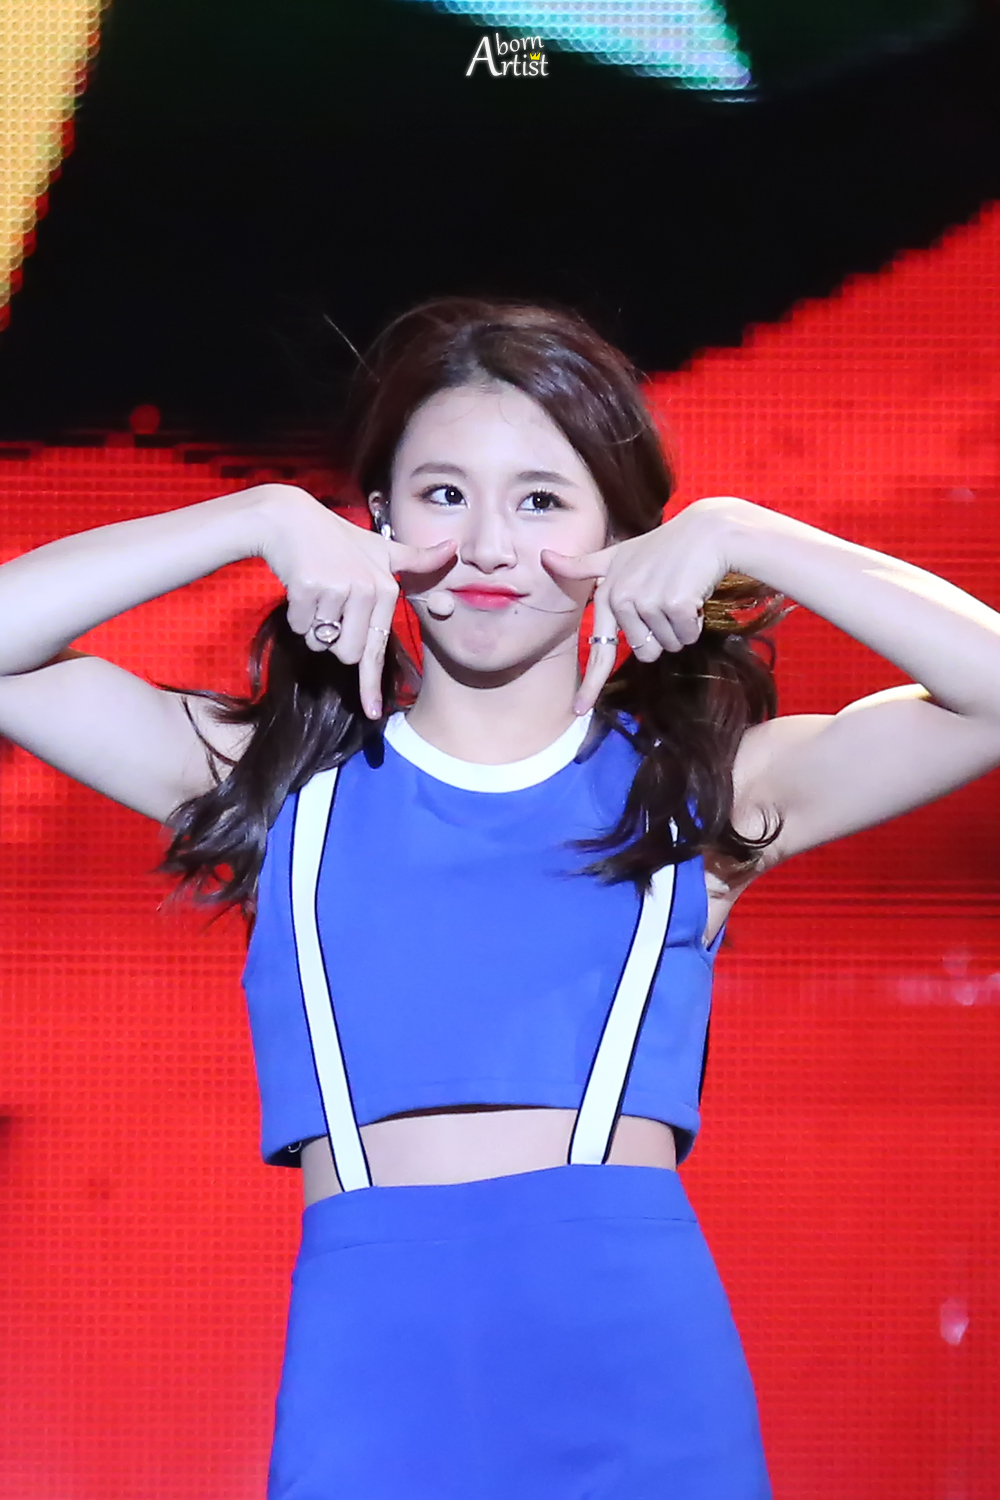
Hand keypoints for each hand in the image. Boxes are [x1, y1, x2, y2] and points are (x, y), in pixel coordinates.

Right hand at [254, 485, 455, 718]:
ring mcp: (338, 589)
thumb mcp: (380, 549)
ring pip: (320, 642)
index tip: (374, 712)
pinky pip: (299, 626)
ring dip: (312, 628)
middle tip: (328, 608)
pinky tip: (299, 587)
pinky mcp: (309, 588)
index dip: (371, 684)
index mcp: (384, 589)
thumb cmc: (337, 539)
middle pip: (346, 653)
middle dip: (332, 641)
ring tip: (315, 595)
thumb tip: (453, 548)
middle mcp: (366, 590)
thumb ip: (415, 560)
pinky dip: (296, 615)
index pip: (376, 647)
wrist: (289, 519)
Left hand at [542, 496, 738, 714]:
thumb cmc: (663, 546)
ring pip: (669, 645)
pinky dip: (696, 621)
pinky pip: (687, 635)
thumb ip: (585, 566)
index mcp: (608, 595)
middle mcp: (622, 599)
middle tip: (668, 603)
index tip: (579, 709)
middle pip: (646, 652)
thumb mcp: (619, 553)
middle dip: (662, 635)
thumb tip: (544, 557)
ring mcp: (647, 601)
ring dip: (681, 627)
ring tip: (681, 593)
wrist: (707, 531)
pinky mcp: (674, 604)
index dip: (590, 684)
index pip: (598, 649)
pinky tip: (694, 594)